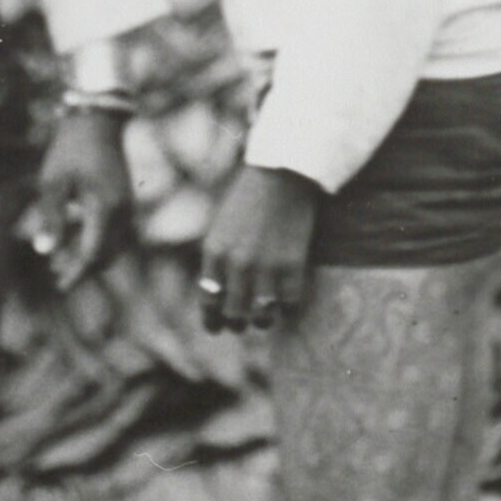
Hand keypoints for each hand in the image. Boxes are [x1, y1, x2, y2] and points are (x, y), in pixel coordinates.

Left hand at [33, 110, 132, 291]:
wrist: (97, 121)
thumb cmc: (70, 150)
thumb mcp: (53, 183)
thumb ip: (50, 218)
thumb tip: (43, 253)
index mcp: (105, 208)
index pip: (93, 254)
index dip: (76, 273)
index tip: (58, 284)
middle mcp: (122, 211)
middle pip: (106, 255)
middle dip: (82, 269)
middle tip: (56, 276)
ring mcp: (128, 206)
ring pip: (113, 246)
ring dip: (90, 256)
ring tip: (62, 261)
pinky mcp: (126, 201)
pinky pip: (115, 232)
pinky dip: (97, 241)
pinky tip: (75, 237)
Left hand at [199, 165, 319, 333]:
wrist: (283, 174)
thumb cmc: (250, 196)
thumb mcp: (222, 226)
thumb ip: (218, 258)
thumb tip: (218, 291)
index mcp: (214, 252)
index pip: (208, 300)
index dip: (213, 319)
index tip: (218, 327)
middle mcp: (235, 264)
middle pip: (233, 314)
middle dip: (237, 324)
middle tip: (243, 323)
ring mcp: (265, 267)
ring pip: (261, 317)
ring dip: (263, 321)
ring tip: (266, 317)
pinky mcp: (292, 265)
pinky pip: (289, 304)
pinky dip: (288, 308)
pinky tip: (288, 301)